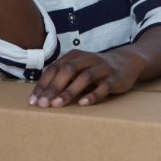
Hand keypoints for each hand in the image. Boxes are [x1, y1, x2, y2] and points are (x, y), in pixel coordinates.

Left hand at [27, 48, 145, 107]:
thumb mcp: (79, 67)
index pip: (55, 68)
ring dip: (69, 91)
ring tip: (57, 104)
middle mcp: (88, 59)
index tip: (33, 100)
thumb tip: (41, 94)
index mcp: (75, 56)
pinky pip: (104, 87)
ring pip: (85, 77)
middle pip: (68, 71)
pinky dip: (93, 95)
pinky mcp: (115, 78)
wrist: (127, 62)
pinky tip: (83, 104)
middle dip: (53, 88)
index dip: (43, 84)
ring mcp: (103, 68)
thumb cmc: (96, 69)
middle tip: (43, 104)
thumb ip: (63, 76)